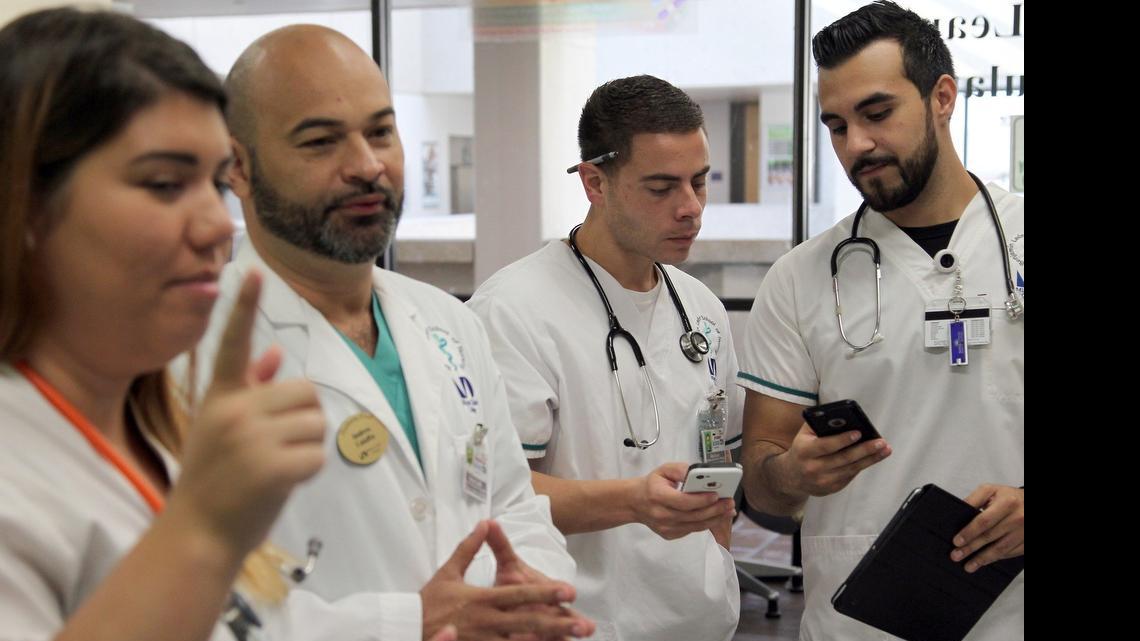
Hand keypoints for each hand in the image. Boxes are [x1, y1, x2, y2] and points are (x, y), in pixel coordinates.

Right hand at [168, 270, 326, 556]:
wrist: (197, 534)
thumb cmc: (215, 481)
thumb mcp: (221, 430)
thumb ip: (248, 390)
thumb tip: (272, 353)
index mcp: (219, 397)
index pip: (232, 343)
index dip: (244, 307)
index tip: (254, 270)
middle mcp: (232, 411)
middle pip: (305, 392)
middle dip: (303, 420)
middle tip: (277, 448)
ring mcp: (250, 438)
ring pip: (316, 423)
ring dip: (307, 446)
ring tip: (274, 467)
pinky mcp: (270, 466)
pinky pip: (316, 455)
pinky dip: (308, 472)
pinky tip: (282, 484)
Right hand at [421, 520, 592, 640]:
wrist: (407, 627)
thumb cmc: (430, 600)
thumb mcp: (448, 571)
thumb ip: (469, 547)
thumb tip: (485, 523)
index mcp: (482, 599)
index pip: (519, 595)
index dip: (545, 593)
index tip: (568, 591)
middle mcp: (487, 621)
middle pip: (528, 623)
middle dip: (557, 624)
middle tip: (582, 625)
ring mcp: (483, 640)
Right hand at [631, 462, 735, 541]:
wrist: (636, 503)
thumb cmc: (653, 484)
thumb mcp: (664, 470)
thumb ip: (680, 469)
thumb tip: (698, 472)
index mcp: (658, 496)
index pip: (683, 501)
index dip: (701, 499)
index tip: (717, 494)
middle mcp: (661, 515)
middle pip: (693, 515)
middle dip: (715, 509)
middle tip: (730, 502)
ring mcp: (665, 528)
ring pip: (695, 525)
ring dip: (715, 518)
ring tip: (729, 510)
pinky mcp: (670, 534)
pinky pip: (692, 529)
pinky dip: (706, 523)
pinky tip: (717, 516)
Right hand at [778, 423, 889, 497]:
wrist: (791, 476)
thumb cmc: (802, 449)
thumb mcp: (803, 435)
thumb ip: (818, 424)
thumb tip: (843, 417)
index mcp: (804, 451)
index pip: (826, 445)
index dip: (842, 440)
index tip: (858, 433)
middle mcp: (812, 468)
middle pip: (843, 459)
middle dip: (864, 450)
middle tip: (881, 442)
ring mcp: (822, 481)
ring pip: (851, 469)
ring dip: (870, 459)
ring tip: (885, 449)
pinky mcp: (830, 489)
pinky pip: (850, 476)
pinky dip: (862, 466)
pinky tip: (873, 458)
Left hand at [951, 484, 1023, 572]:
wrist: (1034, 503)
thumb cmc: (1009, 497)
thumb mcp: (991, 491)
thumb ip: (974, 500)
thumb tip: (958, 514)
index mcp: (1006, 503)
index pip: (984, 521)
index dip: (969, 532)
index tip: (956, 541)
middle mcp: (1018, 518)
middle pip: (990, 536)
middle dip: (971, 548)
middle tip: (956, 556)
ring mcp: (1025, 532)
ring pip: (1001, 549)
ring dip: (982, 559)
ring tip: (968, 566)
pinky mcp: (1028, 542)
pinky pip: (1010, 553)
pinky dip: (996, 558)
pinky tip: (985, 562)